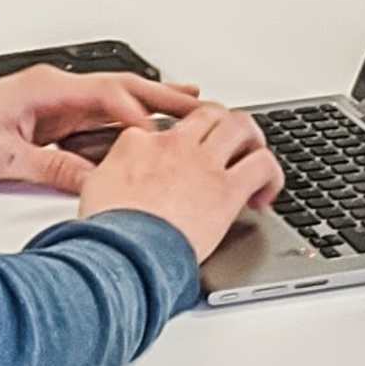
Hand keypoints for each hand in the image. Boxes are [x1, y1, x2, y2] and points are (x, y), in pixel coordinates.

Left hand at [0, 64, 199, 193]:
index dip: (143, 116)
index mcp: (48, 90)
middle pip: (121, 91)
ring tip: (188, 110)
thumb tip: (95, 182)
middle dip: (163, 98)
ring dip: (147, 106)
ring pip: (112, 101)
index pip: (111, 97)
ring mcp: (52, 101)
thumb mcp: (8, 159)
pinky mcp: (46, 117)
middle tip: (203, 107)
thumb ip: (55, 169)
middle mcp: (54, 90)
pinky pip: (95, 115)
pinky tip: (140, 131)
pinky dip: (123, 120)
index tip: (169, 136)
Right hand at [78, 102, 284, 267]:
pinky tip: (264, 194)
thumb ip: (105, 176)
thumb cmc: (108, 231)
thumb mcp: (93, 190)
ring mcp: (202, 163)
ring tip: (253, 159)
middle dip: (224, 126)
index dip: (180, 144)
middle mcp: (174, 144)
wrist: (123, 252)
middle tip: (231, 147)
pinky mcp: (227, 189)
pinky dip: (271, 175)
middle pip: (209, 113)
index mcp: (138, 142)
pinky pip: (262, 164)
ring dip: (252, 140)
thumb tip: (107, 181)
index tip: (183, 164)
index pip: (167, 128)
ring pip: (240, 125)